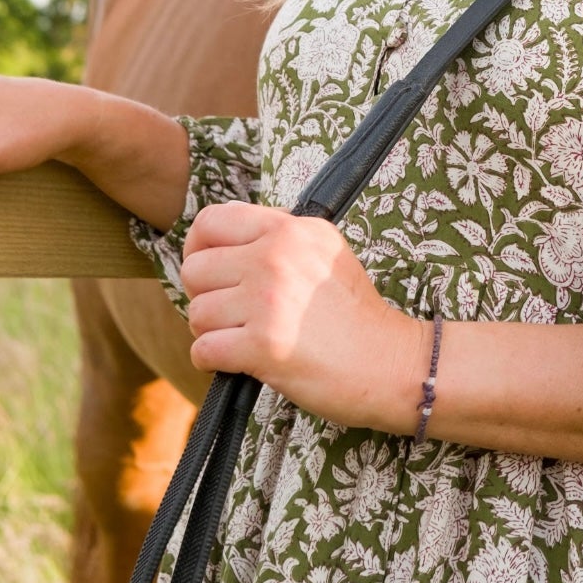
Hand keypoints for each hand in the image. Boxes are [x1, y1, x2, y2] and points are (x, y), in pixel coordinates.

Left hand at [182, 201, 429, 432]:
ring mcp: (268, 300)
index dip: (198, 248)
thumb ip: (278, 235)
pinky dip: (213, 361)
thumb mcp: (325, 250)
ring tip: (242, 338)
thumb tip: (223, 234)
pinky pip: (203, 350)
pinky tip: (239, 361)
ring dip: (211, 332)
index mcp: (290, 228)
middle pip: (194, 269)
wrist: (388, 362)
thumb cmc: (354, 313)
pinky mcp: (263, 345)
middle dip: (204, 296)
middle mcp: (275, 256)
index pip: (211, 220)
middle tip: (229, 313)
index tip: (209, 271)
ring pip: (196, 312)